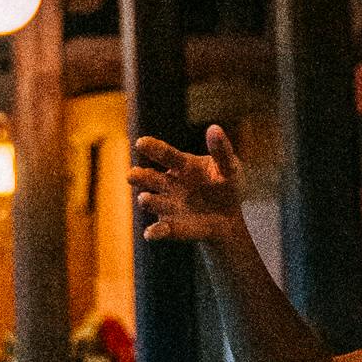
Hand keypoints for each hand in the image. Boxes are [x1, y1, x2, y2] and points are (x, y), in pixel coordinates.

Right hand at [131, 121, 249, 243]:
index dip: (153, 148)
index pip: (166, 154)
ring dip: (146, 200)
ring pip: (149, 201)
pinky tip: (152, 233)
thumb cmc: (226, 185)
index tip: (141, 143)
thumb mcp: (229, 167)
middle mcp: (168, 183)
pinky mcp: (170, 226)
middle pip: (148, 177)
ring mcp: (166, 204)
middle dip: (138, 176)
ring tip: (146, 199)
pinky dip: (154, 232)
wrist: (228, 216)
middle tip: (132, 175)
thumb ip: (221, 151)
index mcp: (181, 165)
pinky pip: (158, 230)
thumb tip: (214, 128)